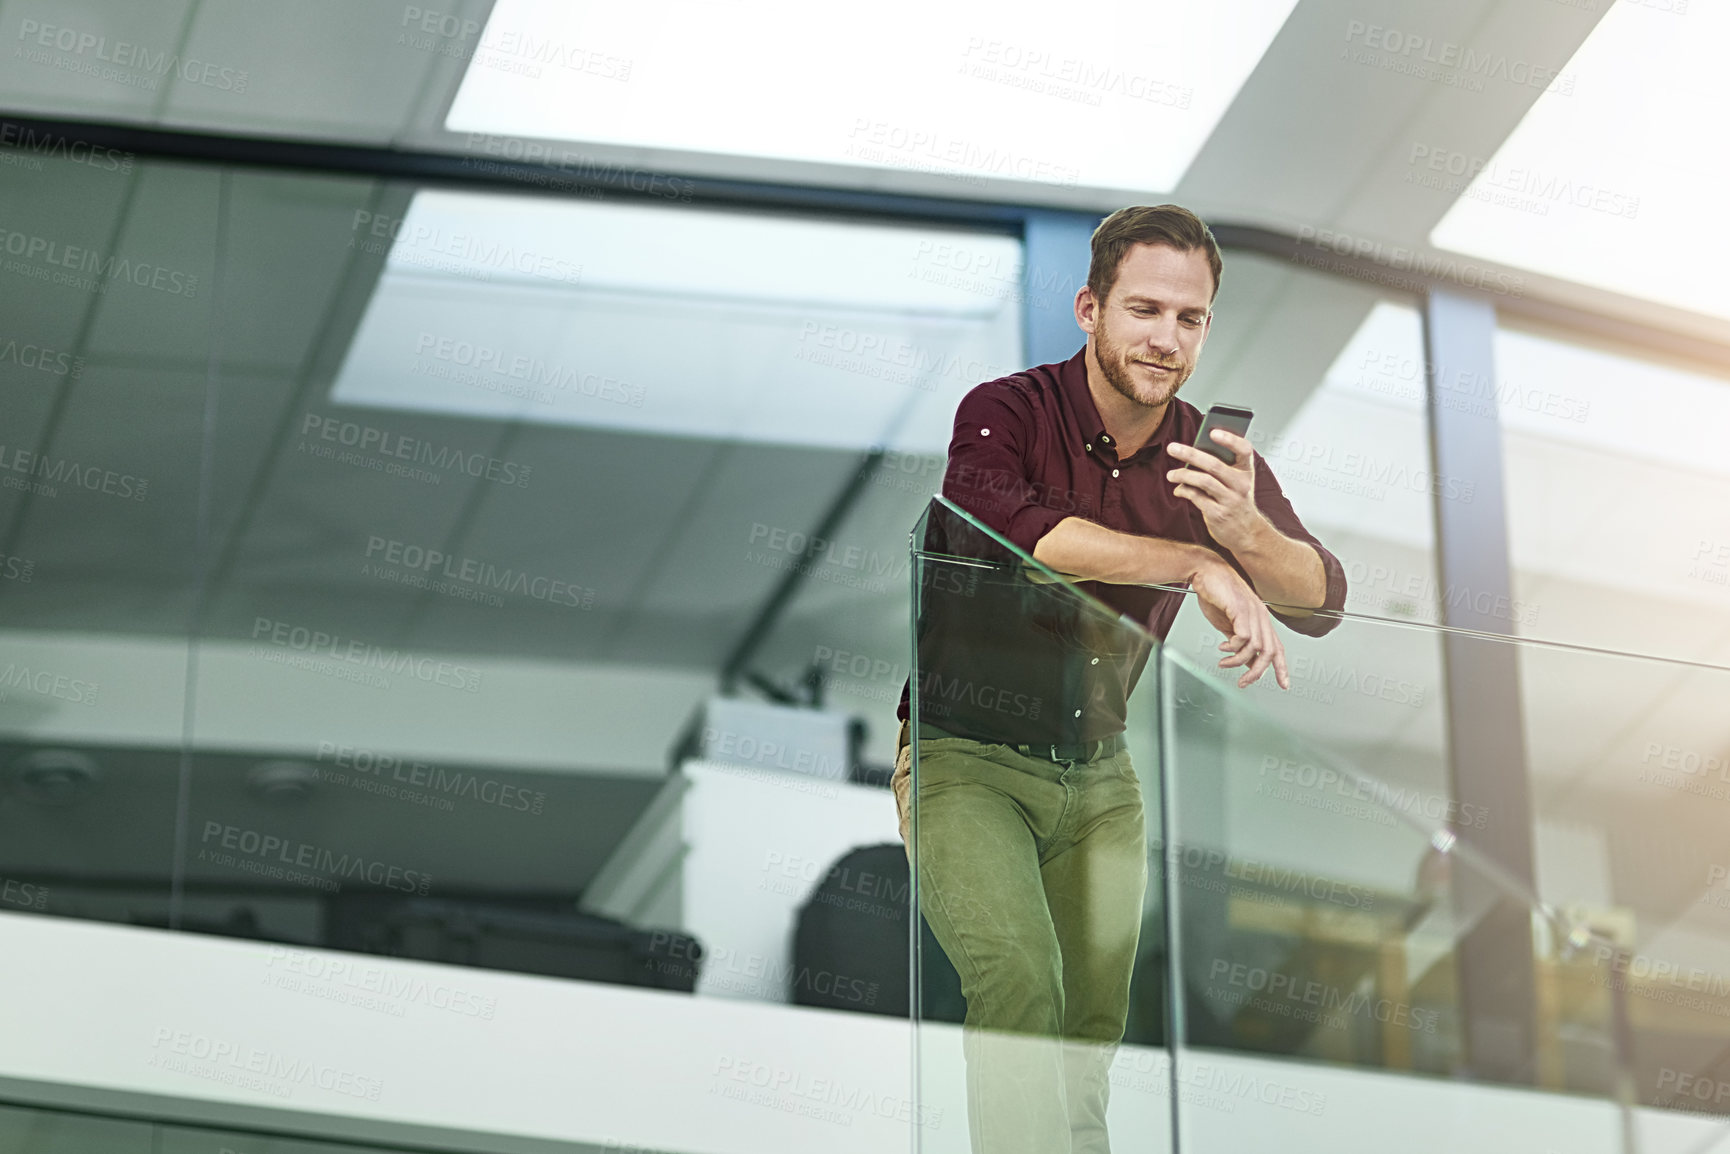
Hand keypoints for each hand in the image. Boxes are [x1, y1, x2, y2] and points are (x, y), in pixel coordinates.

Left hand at [1166, 431, 1265, 549]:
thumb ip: (1220, 467)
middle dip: (1190, 454)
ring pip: (1203, 481)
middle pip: (1214, 464)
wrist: (1246, 532)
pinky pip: (1197, 497)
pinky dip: (1184, 490)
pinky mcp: (1219, 514)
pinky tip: (1178, 489)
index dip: (1230, 439)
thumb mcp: (1236, 482)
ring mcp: (1231, 500)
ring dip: (1183, 475)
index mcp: (1246, 471)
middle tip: (1172, 448)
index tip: (1212, 432)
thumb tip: (1191, 454)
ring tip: (1171, 474)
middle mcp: (1241, 485)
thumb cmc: (1236, 500)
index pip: (1244, 449)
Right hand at [1188, 556, 1289, 689]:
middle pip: (1270, 652)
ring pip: (1256, 648)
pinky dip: (1232, 647)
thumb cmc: (1215, 593)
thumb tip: (1243, 659)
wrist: (1205, 570)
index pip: (1277, 648)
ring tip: (1224, 662)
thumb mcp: (1227, 623)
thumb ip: (1237, 641)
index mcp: (1260, 620)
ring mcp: (1252, 612)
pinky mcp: (1240, 609)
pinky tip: (1222, 647)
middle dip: (1257, 672)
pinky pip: (1243, 636)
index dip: (1282, 668)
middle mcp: (1261, 617)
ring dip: (1238, 661)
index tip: (1284, 684)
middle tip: (1243, 683)